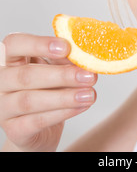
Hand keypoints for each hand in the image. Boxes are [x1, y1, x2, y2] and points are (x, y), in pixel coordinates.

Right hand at [0, 33, 96, 151]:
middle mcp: (1, 82)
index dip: (39, 44)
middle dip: (61, 75)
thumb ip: (64, 59)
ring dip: (65, 97)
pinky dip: (63, 113)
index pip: (15, 44)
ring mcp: (4, 108)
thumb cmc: (47, 89)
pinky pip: (37, 121)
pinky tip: (81, 106)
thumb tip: (82, 53)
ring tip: (90, 94)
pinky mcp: (14, 130)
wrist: (38, 127)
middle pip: (25, 75)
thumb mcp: (54, 67)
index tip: (66, 47)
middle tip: (89, 76)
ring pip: (30, 100)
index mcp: (9, 59)